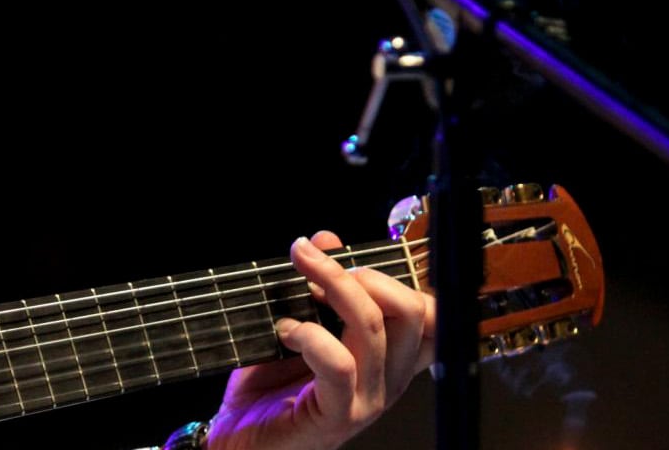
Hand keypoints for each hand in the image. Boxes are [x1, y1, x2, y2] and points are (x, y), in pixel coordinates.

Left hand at [207, 231, 434, 449]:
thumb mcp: (296, 323)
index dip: (399, 275)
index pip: (430, 312)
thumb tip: (325, 239)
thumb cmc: (269, 389)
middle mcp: (389, 379)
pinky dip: (310, 335)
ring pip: (373, 326)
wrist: (238, 442)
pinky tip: (286, 330)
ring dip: (331, 286)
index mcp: (389, 357)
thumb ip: (317, 284)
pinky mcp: (338, 416)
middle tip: (318, 262)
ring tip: (300, 276)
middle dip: (363, 271)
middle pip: (411, 308)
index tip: (348, 259)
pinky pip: (340, 364)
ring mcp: (368, 400)